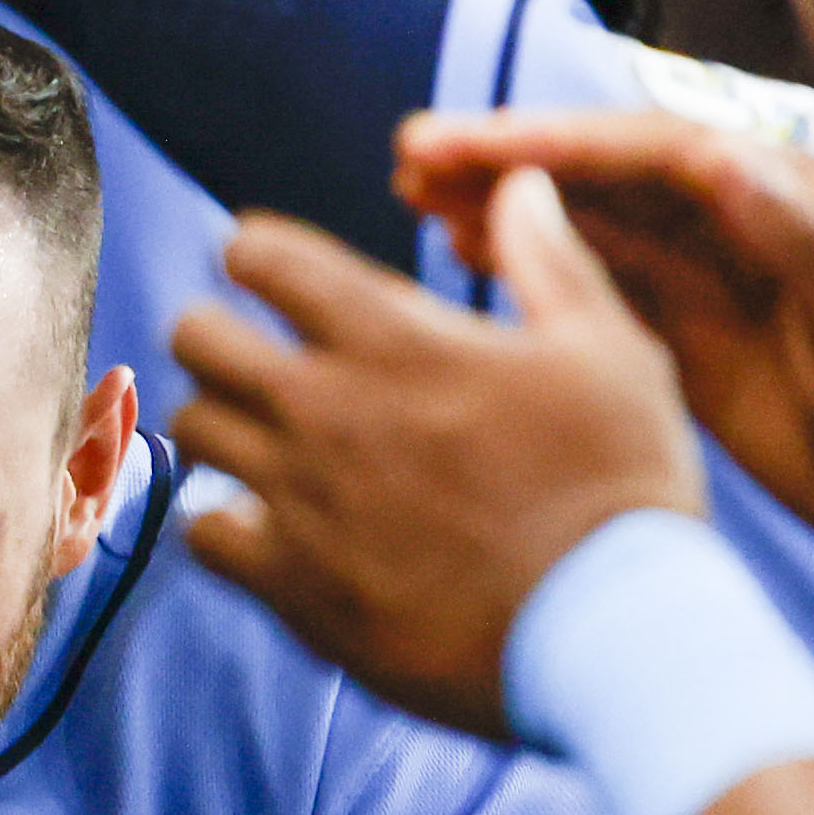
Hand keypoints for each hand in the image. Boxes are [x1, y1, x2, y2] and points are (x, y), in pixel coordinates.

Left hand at [168, 174, 708, 735]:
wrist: (609, 631)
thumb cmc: (621, 485)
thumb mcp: (609, 351)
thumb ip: (549, 260)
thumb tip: (521, 184)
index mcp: (395, 339)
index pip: (265, 256)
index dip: (257, 253)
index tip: (270, 270)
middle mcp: (327, 410)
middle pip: (198, 337)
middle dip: (218, 333)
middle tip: (254, 355)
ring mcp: (300, 500)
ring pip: (192, 429)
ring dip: (219, 423)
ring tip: (262, 439)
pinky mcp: (294, 587)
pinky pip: (202, 534)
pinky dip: (222, 524)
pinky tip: (265, 527)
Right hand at [394, 109, 813, 596]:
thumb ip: (807, 244)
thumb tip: (723, 161)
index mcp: (795, 200)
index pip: (660, 150)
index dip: (561, 141)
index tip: (473, 143)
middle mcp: (745, 226)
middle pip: (610, 178)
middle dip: (511, 162)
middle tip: (410, 157)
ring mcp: (716, 286)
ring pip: (593, 230)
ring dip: (510, 208)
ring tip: (415, 199)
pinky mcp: (695, 347)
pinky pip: (600, 295)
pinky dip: (538, 273)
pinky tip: (472, 262)